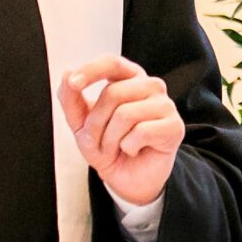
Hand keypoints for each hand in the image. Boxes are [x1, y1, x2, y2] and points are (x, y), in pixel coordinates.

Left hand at [60, 57, 184, 208]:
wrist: (127, 178)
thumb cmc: (109, 147)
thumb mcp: (81, 124)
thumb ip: (71, 99)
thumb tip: (67, 74)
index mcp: (128, 78)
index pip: (112, 63)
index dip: (92, 70)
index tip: (74, 83)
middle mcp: (149, 86)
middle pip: (113, 93)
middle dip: (96, 123)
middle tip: (99, 140)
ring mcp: (165, 105)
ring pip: (125, 114)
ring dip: (111, 138)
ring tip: (117, 146)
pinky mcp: (174, 126)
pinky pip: (141, 131)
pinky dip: (129, 146)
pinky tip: (134, 149)